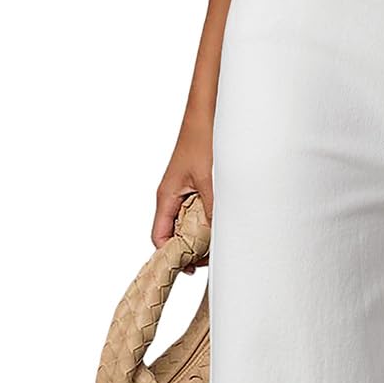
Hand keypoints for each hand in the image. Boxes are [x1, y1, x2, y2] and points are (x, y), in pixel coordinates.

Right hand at [154, 114, 212, 272]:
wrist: (209, 114)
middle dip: (191, 250)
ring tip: (221, 246)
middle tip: (213, 260)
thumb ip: (212, 209)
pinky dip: (210, 223)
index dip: (171, 256)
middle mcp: (172, 198)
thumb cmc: (203, 140)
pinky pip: (199, 213)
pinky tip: (224, 226)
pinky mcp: (197, 188)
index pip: (159, 238)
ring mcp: (184, 194)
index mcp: (166, 197)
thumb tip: (216, 237)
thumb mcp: (210, 180)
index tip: (191, 268)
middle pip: (174, 235)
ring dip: (202, 237)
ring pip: (188, 225)